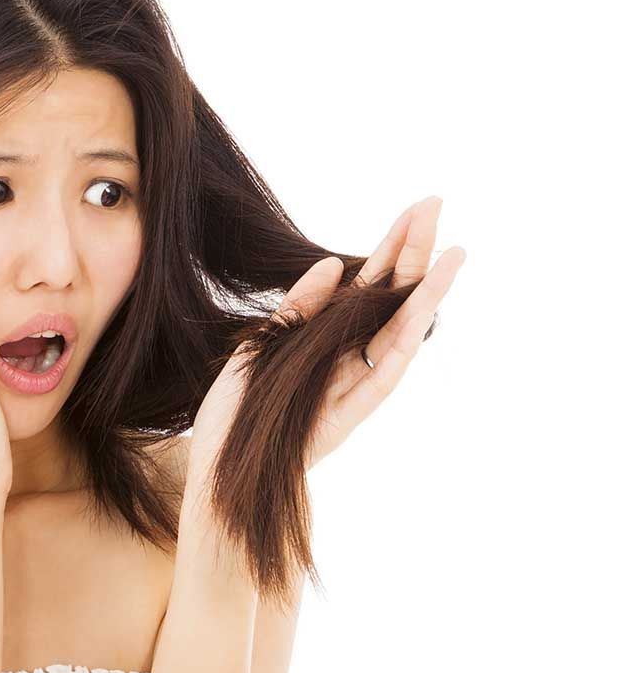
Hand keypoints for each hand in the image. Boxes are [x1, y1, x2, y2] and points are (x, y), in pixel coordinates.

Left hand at [186, 196, 466, 495]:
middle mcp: (349, 357)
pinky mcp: (348, 416)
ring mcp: (353, 386)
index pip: (370, 282)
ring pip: (399, 333)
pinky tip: (423, 311)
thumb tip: (336, 263)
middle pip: (391, 297)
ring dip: (427, 294)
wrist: (216, 467)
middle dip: (415, 252)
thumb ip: (300, 307)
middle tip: (437, 205)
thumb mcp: (263, 344)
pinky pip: (382, 376)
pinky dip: (404, 343)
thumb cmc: (237, 409)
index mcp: (327, 336)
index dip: (393, 244)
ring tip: (454, 254)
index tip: (419, 207)